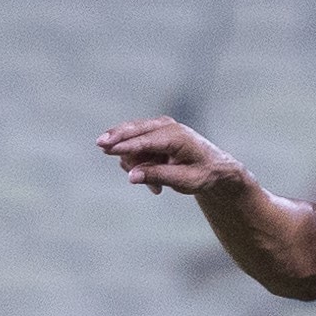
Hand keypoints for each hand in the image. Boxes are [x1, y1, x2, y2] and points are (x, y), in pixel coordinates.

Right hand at [96, 117, 248, 197]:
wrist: (215, 168)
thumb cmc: (203, 174)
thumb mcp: (184, 181)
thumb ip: (157, 176)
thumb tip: (131, 176)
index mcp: (176, 136)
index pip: (145, 140)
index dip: (125, 145)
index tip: (106, 148)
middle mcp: (166, 126)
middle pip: (133, 129)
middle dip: (116, 139)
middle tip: (100, 145)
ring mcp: (160, 127)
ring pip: (132, 141)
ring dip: (137, 166)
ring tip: (156, 189)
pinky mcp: (154, 134)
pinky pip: (136, 147)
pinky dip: (140, 165)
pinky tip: (156, 184)